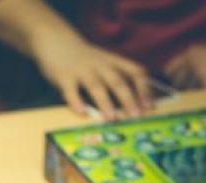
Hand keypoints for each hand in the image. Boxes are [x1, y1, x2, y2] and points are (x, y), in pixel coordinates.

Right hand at [34, 36, 151, 118]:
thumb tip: (133, 102)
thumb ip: (115, 76)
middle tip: (135, 116)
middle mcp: (100, 65)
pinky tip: (82, 113)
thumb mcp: (104, 61)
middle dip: (128, 99)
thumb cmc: (83, 58)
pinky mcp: (64, 76)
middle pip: (117, 81)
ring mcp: (82, 70)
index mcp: (113, 62)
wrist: (56, 40)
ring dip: (105, 102)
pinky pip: (71, 90)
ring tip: (111, 118)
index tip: (149, 106)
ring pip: (96, 86)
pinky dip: (76, 101)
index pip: (135, 72)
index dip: (144, 89)